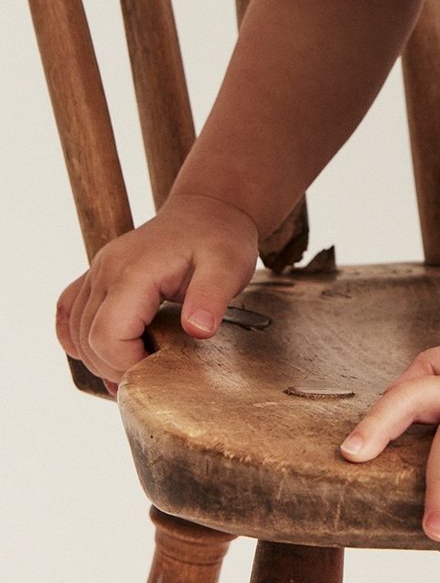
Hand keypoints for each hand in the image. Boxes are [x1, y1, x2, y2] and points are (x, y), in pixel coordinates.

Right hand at [55, 191, 260, 392]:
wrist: (208, 210)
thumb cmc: (220, 238)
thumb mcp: (229, 266)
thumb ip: (212, 298)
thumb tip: (198, 330)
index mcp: (133, 271)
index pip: (106, 337)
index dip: (127, 365)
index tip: (159, 370)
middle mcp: (106, 270)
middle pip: (88, 340)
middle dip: (117, 367)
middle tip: (153, 372)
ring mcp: (98, 271)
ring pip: (75, 332)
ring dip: (100, 358)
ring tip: (137, 364)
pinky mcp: (97, 274)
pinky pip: (69, 313)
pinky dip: (79, 339)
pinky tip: (104, 351)